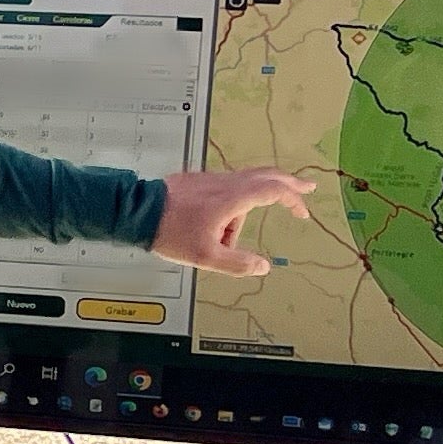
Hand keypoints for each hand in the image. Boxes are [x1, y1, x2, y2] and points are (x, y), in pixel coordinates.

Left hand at [152, 167, 311, 278]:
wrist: (137, 212)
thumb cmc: (170, 232)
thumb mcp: (206, 256)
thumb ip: (237, 264)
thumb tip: (263, 267)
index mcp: (232, 198)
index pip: (274, 191)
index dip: (293, 199)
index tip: (303, 211)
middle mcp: (225, 183)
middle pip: (265, 176)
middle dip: (288, 183)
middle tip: (306, 187)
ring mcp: (211, 179)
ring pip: (240, 190)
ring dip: (240, 215)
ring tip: (219, 243)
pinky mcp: (198, 181)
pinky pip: (222, 191)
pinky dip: (227, 207)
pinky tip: (210, 228)